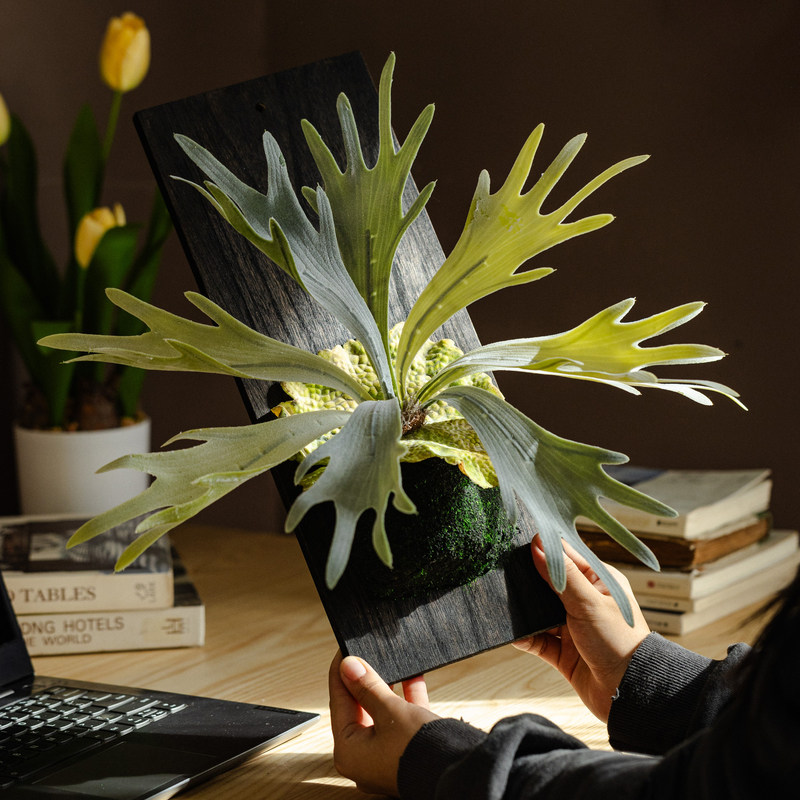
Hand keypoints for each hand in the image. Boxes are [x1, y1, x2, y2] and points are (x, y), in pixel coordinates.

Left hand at [329, 652, 439, 795]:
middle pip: (358, 708)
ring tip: (389, 662)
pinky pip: (399, 721)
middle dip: (366, 679)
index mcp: (349, 751)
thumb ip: (368, 686)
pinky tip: (413, 676)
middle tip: (366, 653)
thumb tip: (349, 665)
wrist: (459, 772)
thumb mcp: (390, 711)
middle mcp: (363, 757)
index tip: (345, 650)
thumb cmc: (419, 750)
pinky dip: (405, 699)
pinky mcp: (404, 753)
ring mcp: (384, 756)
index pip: (338, 702)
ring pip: (380, 713)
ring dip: (387, 687)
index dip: (342, 672)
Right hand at [513, 536, 649, 722]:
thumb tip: (537, 544)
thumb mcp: (589, 602)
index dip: (543, 550)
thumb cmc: (620, 642)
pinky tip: (513, 633)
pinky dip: (525, 637)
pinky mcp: (563, 652)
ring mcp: (572, 627)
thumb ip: (561, 575)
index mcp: (599, 582)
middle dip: (528, 580)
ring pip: (540, 613)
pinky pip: (538, 641)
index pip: (566, 558)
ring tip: (503, 601)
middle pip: (548, 584)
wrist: (630, 694)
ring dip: (525, 611)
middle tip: (502, 571)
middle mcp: (585, 602)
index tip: (515, 542)